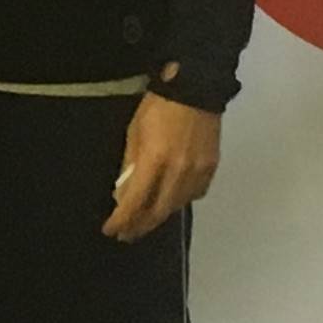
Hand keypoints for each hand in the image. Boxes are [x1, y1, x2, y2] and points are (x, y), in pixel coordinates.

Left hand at [102, 93, 219, 240]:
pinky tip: (171, 200)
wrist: (194, 88)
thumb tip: (123, 195)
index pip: (135, 202)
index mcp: (155, 160)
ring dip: (160, 216)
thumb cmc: (158, 106)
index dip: (121, 220)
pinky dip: (180, 200)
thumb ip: (129, 166)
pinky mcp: (211, 167)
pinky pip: (195, 194)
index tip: (111, 230)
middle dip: (140, 226)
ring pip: (177, 205)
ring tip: (146, 221)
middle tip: (127, 234)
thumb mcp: (134, 133)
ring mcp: (198, 171)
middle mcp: (178, 171)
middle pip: (158, 211)